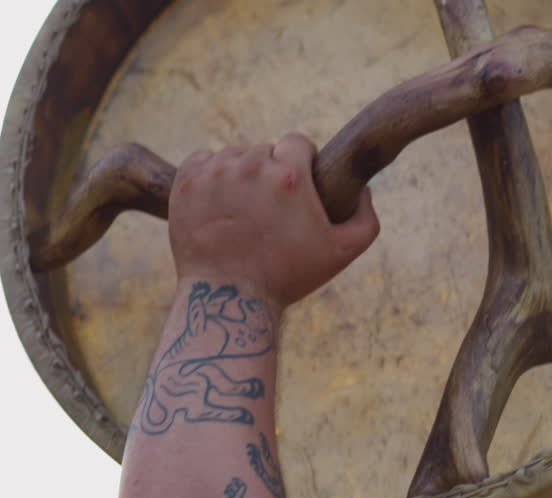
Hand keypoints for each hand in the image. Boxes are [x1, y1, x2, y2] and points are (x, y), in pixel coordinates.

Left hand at [168, 133, 380, 308]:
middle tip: (267, 209)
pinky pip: (201, 161)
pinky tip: (218, 203)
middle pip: (264, 151)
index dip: (300, 163)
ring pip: (233, 157)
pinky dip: (209, 177)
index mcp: (289, 175)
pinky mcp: (186, 182)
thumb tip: (363, 189)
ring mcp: (214, 173)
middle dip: (269, 173)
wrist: (228, 301)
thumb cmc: (287, 278)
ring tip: (242, 211)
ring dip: (239, 176)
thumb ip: (365, 218)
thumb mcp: (342, 254)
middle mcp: (250, 166)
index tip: (295, 186)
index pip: (297, 142)